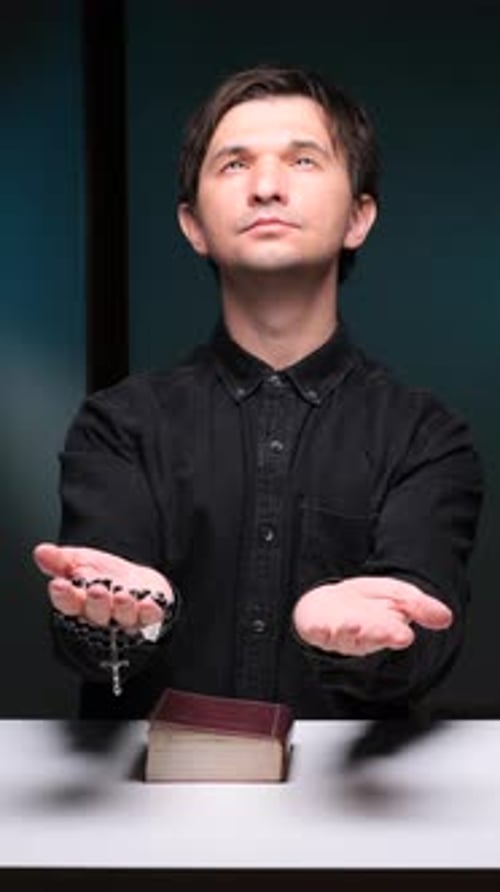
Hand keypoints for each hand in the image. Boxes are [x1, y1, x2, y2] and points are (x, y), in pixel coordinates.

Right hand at [33, 542, 173, 631]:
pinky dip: (150, 612)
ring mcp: (126, 617)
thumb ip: (60, 559)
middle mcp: (102, 615)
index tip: (59, 585)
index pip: (68, 603)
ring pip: (122, 616)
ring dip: (121, 607)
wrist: (138, 581)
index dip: (63, 596)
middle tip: (96, 589)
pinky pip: (150, 617)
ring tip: (120, 595)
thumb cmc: (105, 575)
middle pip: (95, 613)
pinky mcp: (149, 616)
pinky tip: (149, 603)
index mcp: (81, 603)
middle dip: (95, 602)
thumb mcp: (80, 561)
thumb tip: (41, 551)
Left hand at [292, 576, 452, 656]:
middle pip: (371, 636)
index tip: (403, 636)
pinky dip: (318, 631)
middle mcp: (363, 636)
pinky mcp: (317, 630)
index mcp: (385, 629)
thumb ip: (420, 606)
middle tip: (384, 632)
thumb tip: (446, 618)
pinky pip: (317, 633)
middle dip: (378, 634)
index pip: (392, 632)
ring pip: (346, 636)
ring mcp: (339, 634)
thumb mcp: (397, 595)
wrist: (330, 605)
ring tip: (354, 624)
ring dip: (350, 631)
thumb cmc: (367, 604)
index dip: (396, 634)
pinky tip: (320, 627)